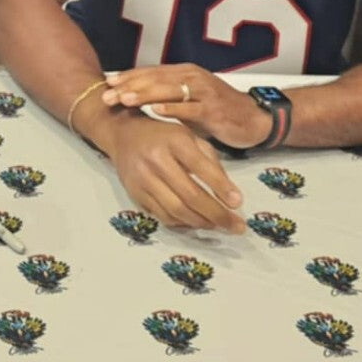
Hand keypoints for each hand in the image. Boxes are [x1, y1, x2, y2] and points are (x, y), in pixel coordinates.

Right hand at [90, 112, 245, 232]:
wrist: (123, 135)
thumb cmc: (164, 136)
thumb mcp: (189, 137)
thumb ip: (210, 162)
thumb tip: (230, 195)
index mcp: (174, 141)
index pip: (201, 167)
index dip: (221, 187)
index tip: (238, 203)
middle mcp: (156, 160)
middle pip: (190, 195)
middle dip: (217, 214)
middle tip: (237, 226)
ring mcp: (143, 179)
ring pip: (176, 210)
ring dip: (202, 222)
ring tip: (219, 226)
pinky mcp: (135, 193)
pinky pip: (162, 216)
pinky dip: (183, 223)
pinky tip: (197, 222)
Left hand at [101, 64, 271, 150]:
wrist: (255, 119)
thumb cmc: (217, 111)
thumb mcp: (189, 101)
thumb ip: (166, 98)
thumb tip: (134, 100)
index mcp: (184, 73)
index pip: (151, 72)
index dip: (129, 77)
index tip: (107, 83)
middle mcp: (192, 78)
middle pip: (155, 79)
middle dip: (129, 87)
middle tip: (107, 95)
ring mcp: (204, 93)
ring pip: (169, 91)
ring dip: (145, 94)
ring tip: (124, 99)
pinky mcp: (213, 110)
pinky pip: (189, 109)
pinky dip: (172, 108)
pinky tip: (155, 110)